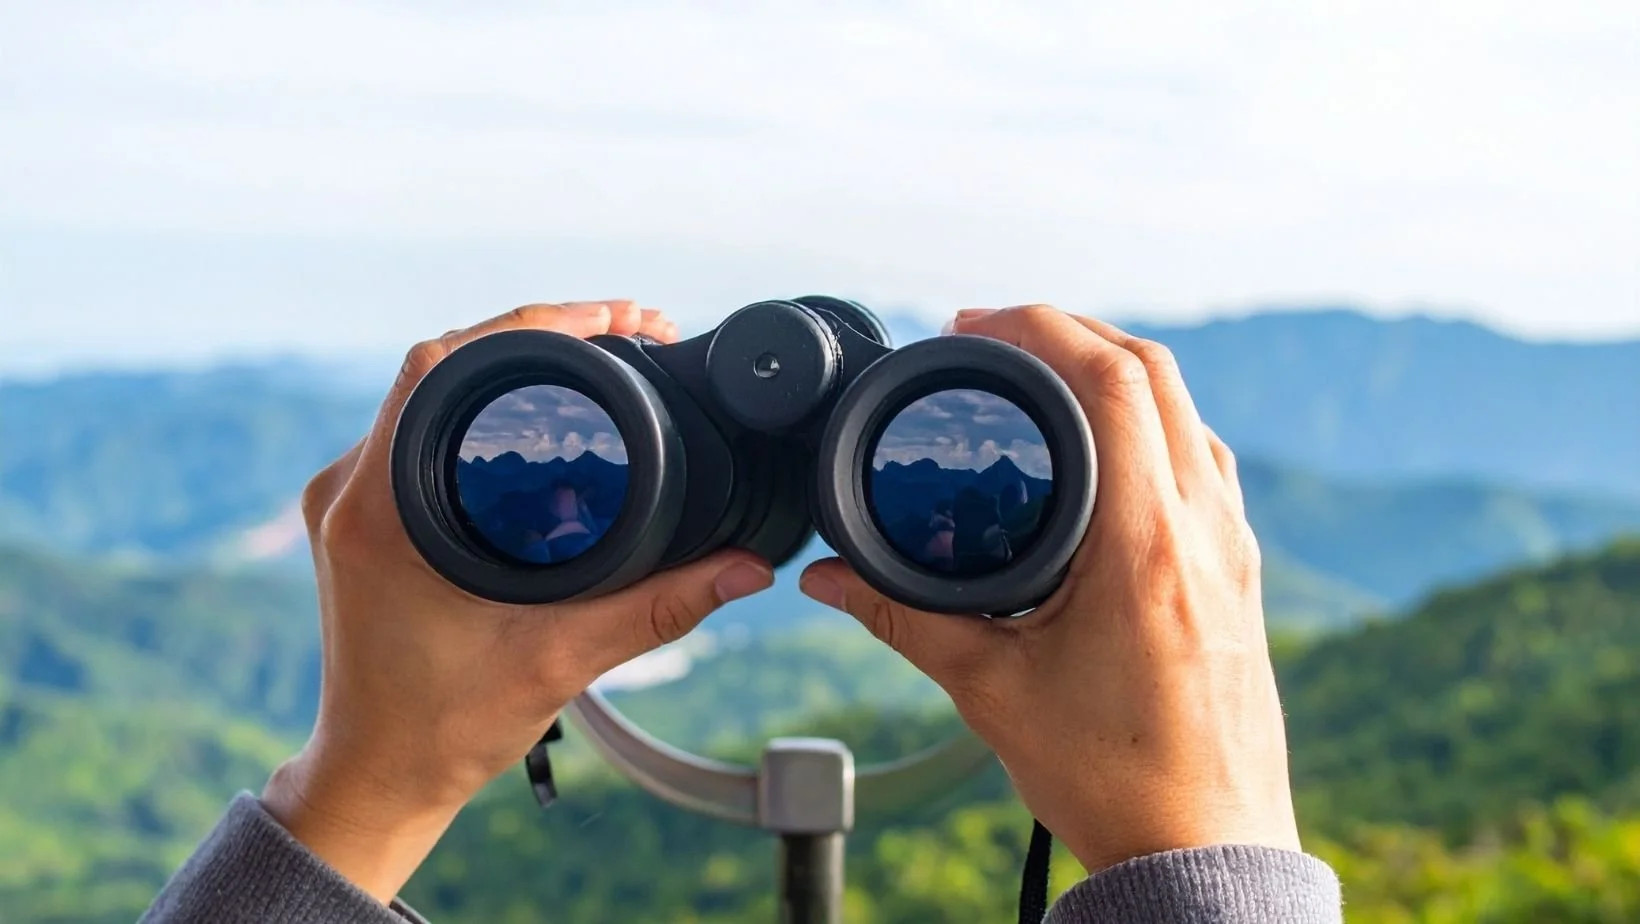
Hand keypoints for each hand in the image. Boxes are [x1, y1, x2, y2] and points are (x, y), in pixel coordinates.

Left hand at [263, 301, 774, 902]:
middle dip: (536, 333)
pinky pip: (420, 431)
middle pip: (438, 363)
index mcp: (377, 510)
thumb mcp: (560, 662)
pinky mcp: (362, 517)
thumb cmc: (443, 730)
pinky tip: (539, 412)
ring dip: (507, 367)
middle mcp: (349, 489)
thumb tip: (748, 567)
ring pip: (429, 393)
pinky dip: (482, 408)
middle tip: (626, 329)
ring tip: (598, 356)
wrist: (378, 778)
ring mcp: (350, 500)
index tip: (612, 319)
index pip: (441, 363)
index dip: (533, 323)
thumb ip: (657, 607)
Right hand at [799, 305, 1300, 873]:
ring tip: (1039, 378)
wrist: (1206, 852)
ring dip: (1117, 369)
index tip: (970, 325)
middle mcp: (1206, 529)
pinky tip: (1101, 449)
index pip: (1111, 378)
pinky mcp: (1241, 572)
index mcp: (1146, 545)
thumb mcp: (991, 692)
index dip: (1037, 326)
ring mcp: (1235, 547)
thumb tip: (825, 581)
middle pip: (1156, 370)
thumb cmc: (1113, 780)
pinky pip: (1203, 458)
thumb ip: (904, 618)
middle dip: (1072, 330)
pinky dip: (1151, 421)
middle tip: (993, 339)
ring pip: (1188, 410)